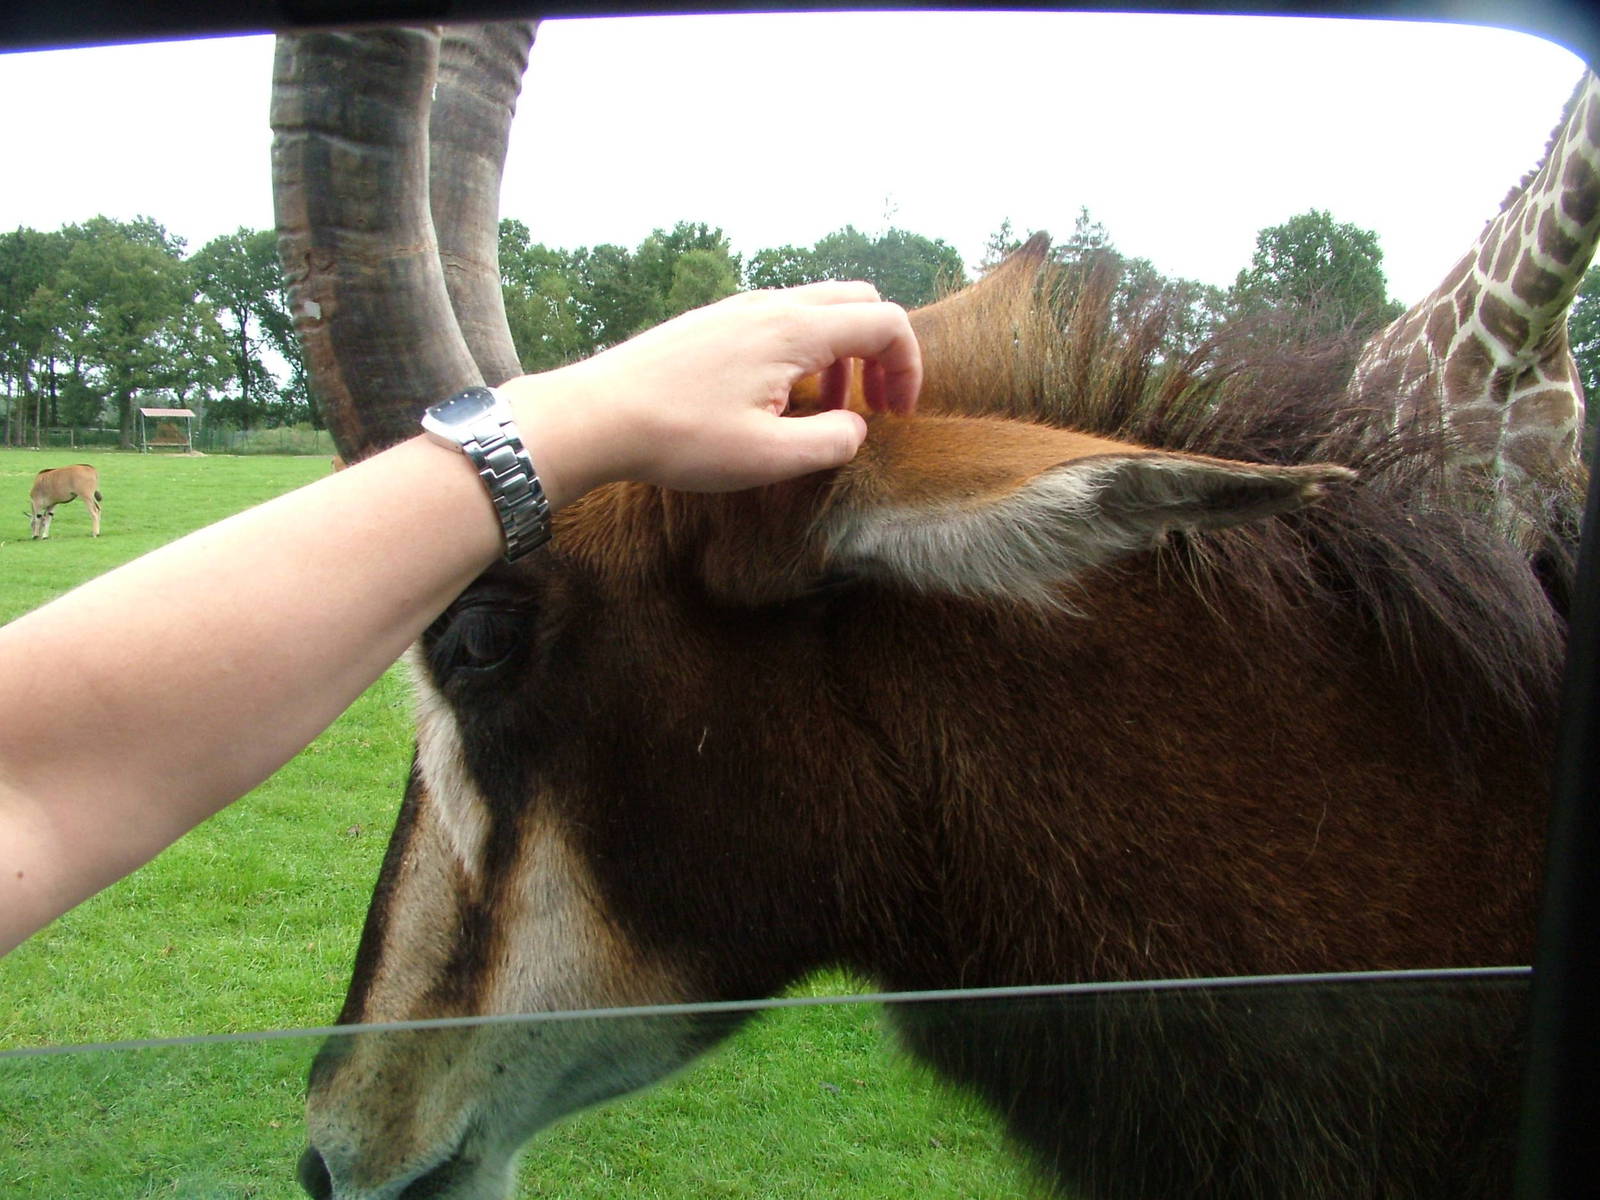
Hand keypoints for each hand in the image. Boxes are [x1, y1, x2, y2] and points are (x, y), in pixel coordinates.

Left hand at [501, 282, 920, 499]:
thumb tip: (856, 428)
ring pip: (817, 309)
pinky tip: (777, 400)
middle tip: (873, 406)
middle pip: (857, 302)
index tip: (897, 416)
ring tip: (827, 411)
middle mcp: (770, 305)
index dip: (908, 368)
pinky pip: (779, 319)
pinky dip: (802, 351)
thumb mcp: (768, 458)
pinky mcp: (712, 323)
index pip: (886, 323)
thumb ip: (832, 442)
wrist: (596, 415)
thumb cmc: (679, 438)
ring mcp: (738, 309)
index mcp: (794, 330)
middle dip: (880, 351)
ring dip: (840, 354)